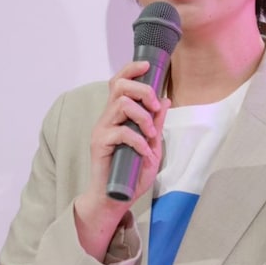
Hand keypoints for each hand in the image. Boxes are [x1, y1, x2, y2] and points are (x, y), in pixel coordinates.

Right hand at [74, 60, 170, 259]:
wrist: (114, 198)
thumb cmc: (131, 172)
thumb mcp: (151, 145)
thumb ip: (156, 124)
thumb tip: (165, 100)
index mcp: (118, 114)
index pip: (118, 81)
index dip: (131, 69)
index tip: (148, 66)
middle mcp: (107, 118)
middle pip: (119, 85)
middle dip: (143, 90)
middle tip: (155, 107)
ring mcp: (102, 129)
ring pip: (122, 105)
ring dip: (143, 117)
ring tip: (151, 135)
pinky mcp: (100, 144)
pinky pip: (122, 132)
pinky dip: (139, 141)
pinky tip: (145, 153)